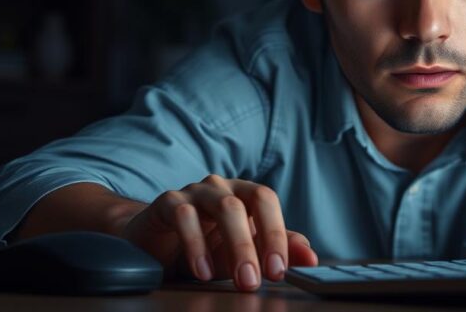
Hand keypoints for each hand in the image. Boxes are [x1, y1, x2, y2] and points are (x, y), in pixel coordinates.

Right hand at [118, 174, 317, 290]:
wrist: (154, 245)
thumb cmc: (205, 244)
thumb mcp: (243, 252)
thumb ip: (277, 251)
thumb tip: (311, 258)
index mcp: (243, 194)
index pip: (267, 201)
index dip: (276, 233)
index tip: (280, 270)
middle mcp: (221, 187)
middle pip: (246, 203)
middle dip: (256, 244)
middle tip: (257, 279)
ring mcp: (195, 191)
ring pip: (222, 206)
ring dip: (234, 245)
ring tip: (236, 278)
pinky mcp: (168, 202)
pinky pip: (184, 216)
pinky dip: (196, 245)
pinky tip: (203, 272)